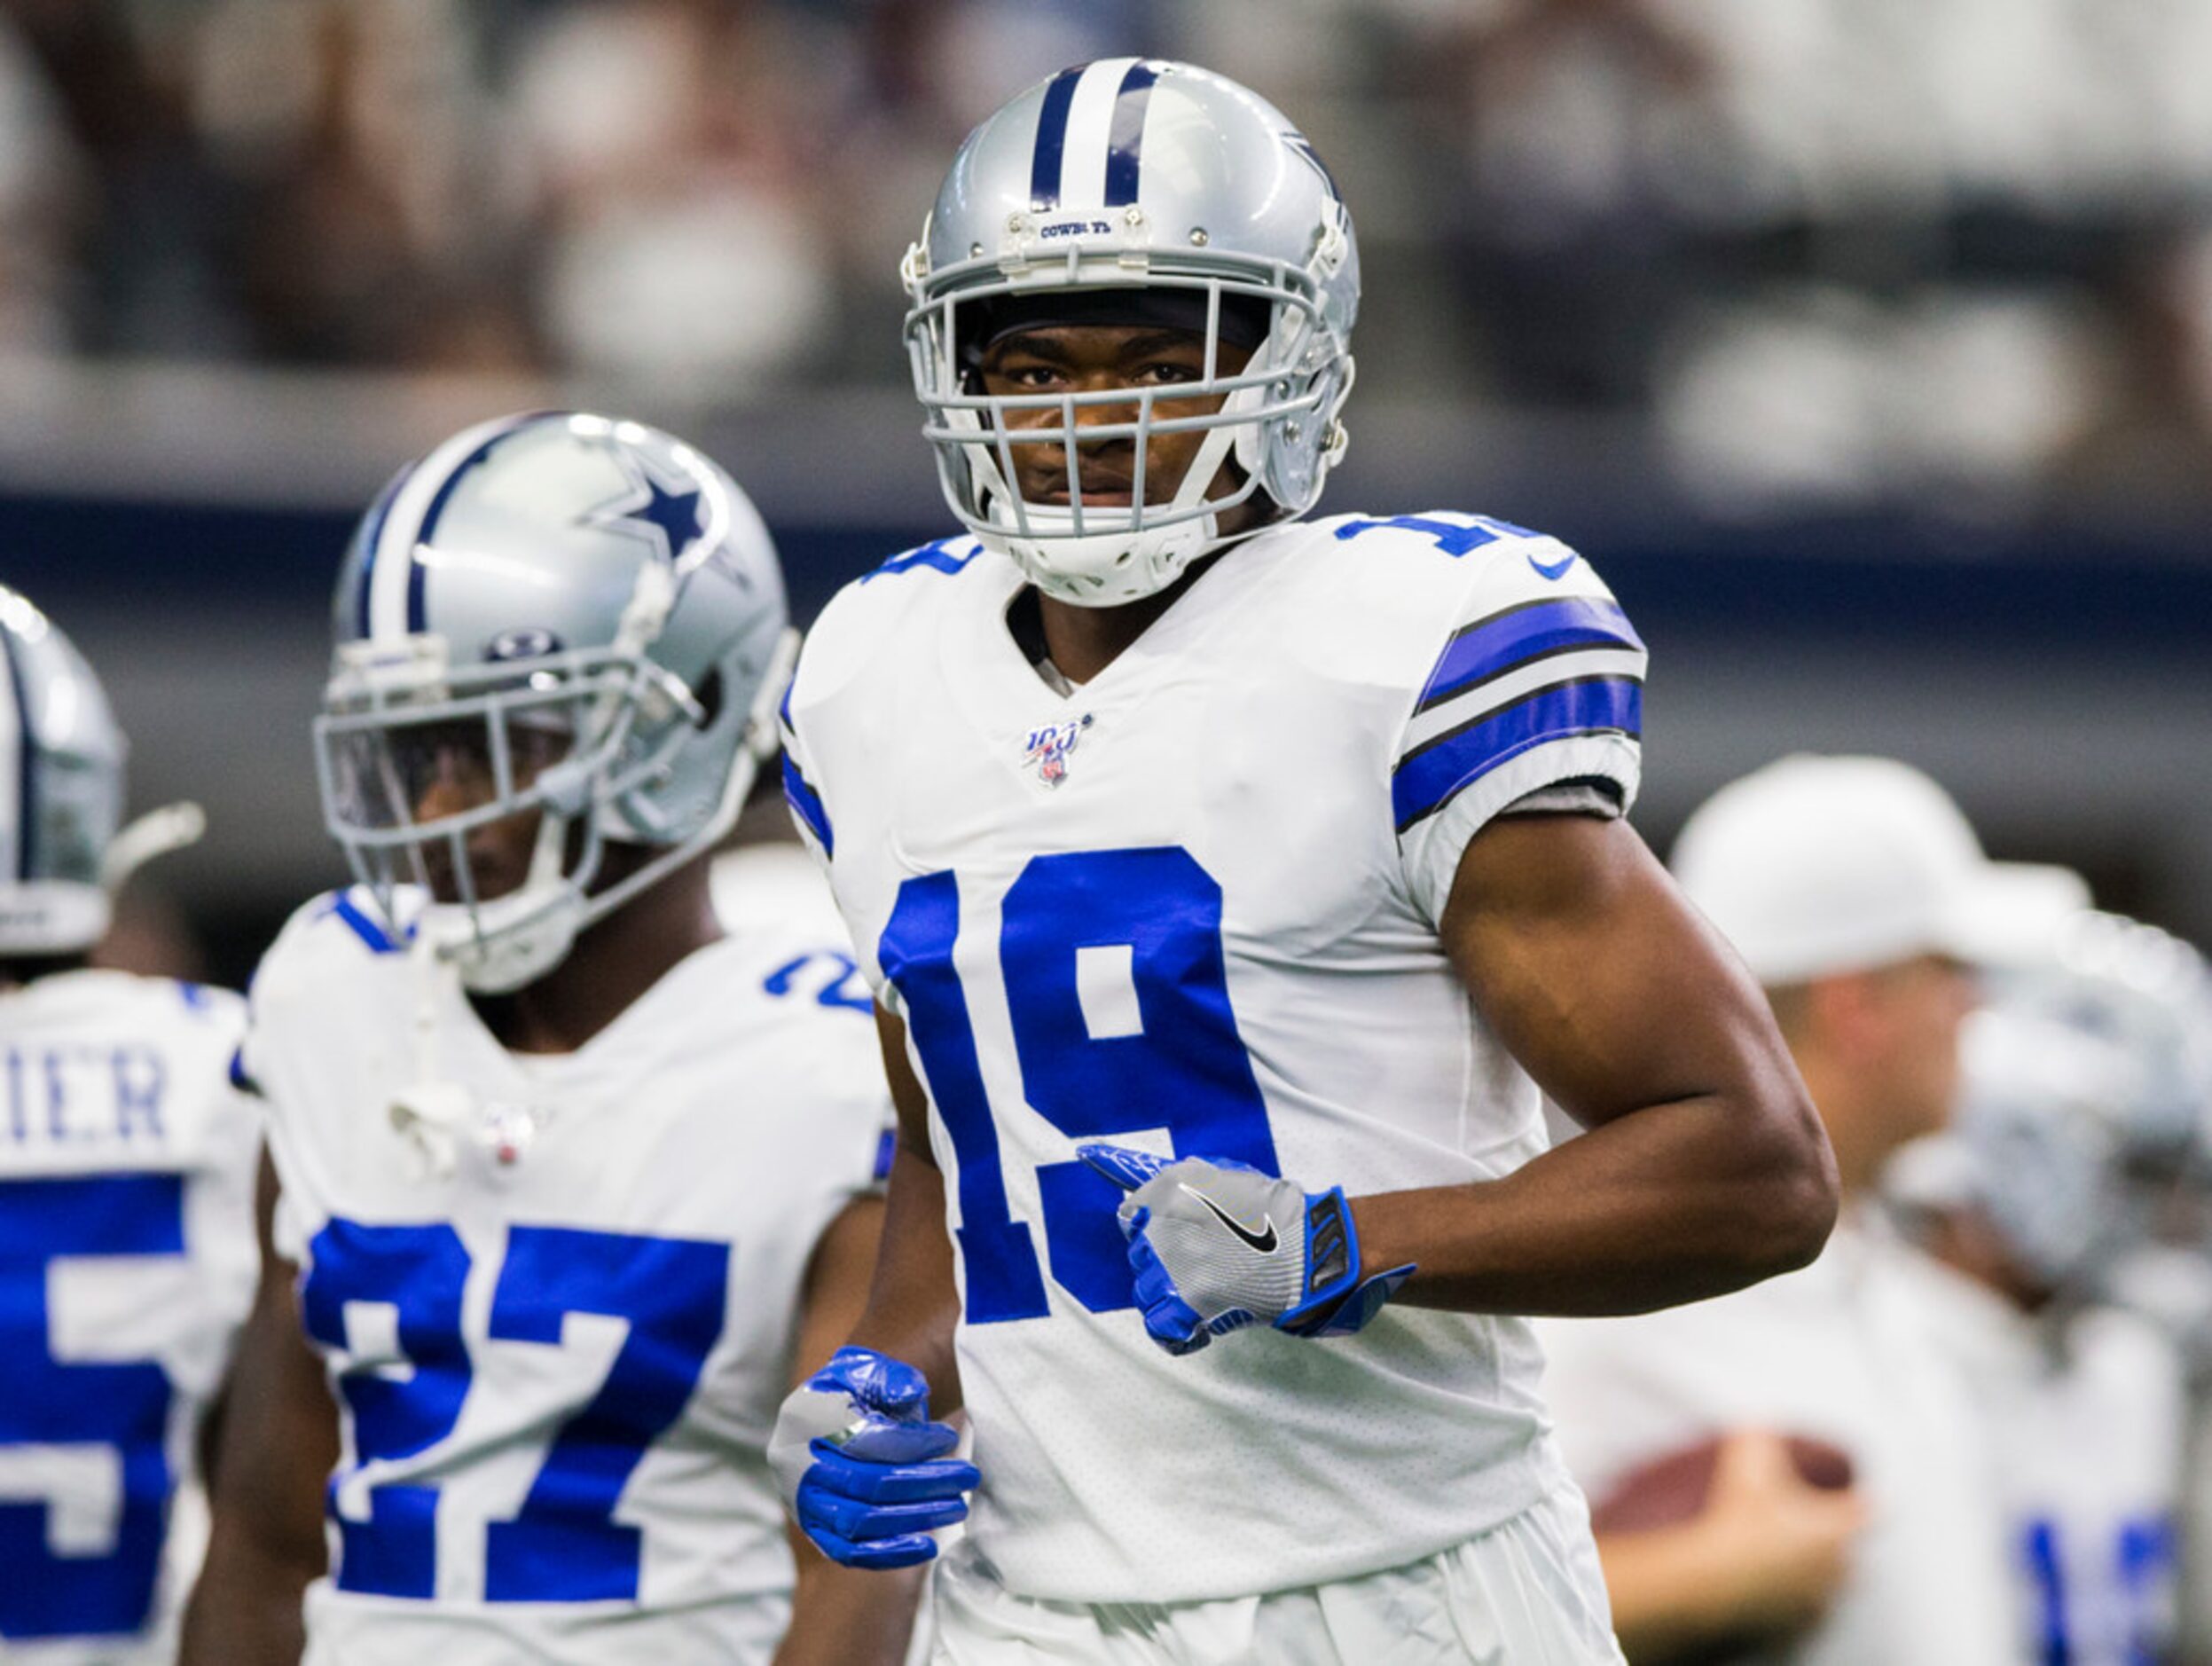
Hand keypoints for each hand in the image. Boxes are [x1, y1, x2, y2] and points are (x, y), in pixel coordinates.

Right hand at [767, 1346, 977, 1569]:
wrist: (835, 1416)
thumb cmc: (859, 1391)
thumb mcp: (871, 1370)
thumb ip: (891, 1377)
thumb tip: (911, 1392)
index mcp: (804, 1417)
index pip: (863, 1439)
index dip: (910, 1441)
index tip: (949, 1438)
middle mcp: (794, 1465)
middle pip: (866, 1484)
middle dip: (924, 1482)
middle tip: (968, 1476)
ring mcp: (803, 1503)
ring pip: (860, 1522)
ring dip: (914, 1518)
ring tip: (957, 1507)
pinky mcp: (816, 1533)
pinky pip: (850, 1553)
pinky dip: (889, 1554)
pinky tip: (928, 1546)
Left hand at [1077, 1143, 1415, 1355]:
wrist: (1307, 1246)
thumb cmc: (1275, 1211)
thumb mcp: (1228, 1176)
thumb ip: (1192, 1181)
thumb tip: (1169, 1195)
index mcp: (1169, 1191)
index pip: (1130, 1216)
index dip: (1149, 1229)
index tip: (1168, 1238)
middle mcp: (1162, 1227)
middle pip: (1140, 1256)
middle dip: (1163, 1263)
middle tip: (1195, 1267)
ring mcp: (1171, 1269)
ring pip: (1146, 1293)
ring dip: (1167, 1297)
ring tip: (1196, 1297)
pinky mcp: (1187, 1305)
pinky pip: (1161, 1327)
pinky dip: (1175, 1331)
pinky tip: (1194, 1326)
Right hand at [1687, 1430, 1867, 1634]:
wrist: (1713, 1583)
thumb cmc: (1738, 1527)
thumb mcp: (1745, 1463)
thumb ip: (1758, 1437)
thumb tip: (1759, 1423)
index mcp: (1835, 1530)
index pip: (1869, 1511)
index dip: (1864, 1500)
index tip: (1862, 1496)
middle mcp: (1835, 1572)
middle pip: (1853, 1558)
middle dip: (1836, 1544)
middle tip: (1808, 1529)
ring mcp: (1815, 1606)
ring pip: (1828, 1592)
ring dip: (1813, 1578)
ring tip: (1782, 1563)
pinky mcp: (1792, 1633)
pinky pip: (1800, 1619)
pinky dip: (1788, 1607)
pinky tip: (1764, 1595)